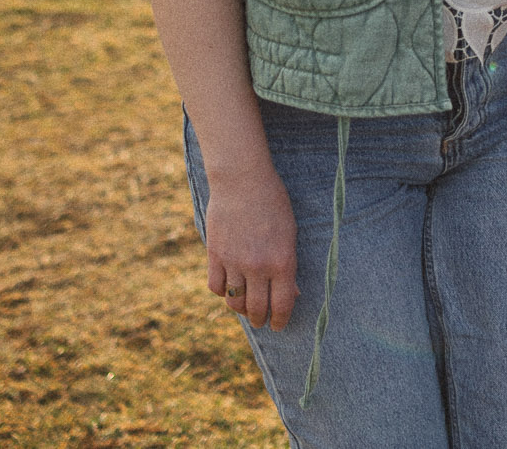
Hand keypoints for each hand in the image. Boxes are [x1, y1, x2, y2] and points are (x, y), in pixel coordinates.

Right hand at [204, 164, 299, 328]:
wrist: (242, 180)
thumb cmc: (273, 203)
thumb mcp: (290, 233)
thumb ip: (288, 265)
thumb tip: (291, 293)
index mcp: (282, 262)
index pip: (281, 305)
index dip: (280, 320)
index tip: (278, 326)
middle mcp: (258, 266)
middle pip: (257, 308)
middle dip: (260, 319)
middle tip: (262, 321)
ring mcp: (234, 261)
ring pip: (234, 301)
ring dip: (241, 310)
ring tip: (246, 308)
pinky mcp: (215, 254)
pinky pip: (216, 286)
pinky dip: (222, 291)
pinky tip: (228, 288)